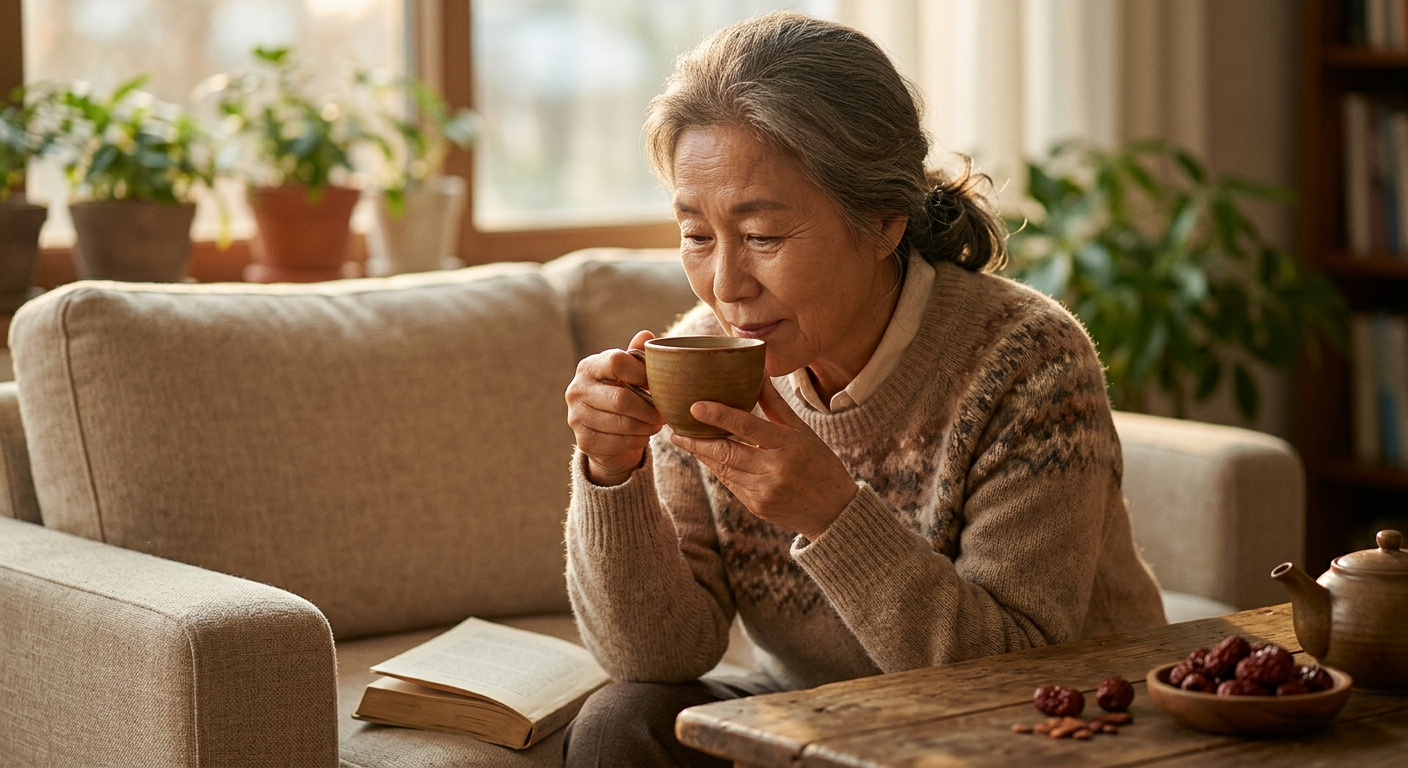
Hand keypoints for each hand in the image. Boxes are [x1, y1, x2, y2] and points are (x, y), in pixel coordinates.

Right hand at [566, 330, 665, 485]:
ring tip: (657, 423)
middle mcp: (576, 390)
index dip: (641, 372)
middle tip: (664, 412)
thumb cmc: (621, 394)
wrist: (604, 432)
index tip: (656, 383)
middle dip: (649, 408)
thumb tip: (646, 335)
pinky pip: (619, 443)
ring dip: (647, 426)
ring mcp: (577, 417)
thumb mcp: (628, 374)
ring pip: (623, 424)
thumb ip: (636, 356)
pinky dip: (638, 440)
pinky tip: (643, 435)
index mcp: (588, 367)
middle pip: (622, 399)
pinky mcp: (583, 442)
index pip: (617, 362)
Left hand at [670, 378, 856, 539]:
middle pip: (726, 451)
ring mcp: (764, 491)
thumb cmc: (820, 464)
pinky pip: (730, 484)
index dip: (720, 416)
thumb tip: (758, 374)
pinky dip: (718, 469)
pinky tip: (707, 458)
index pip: (748, 427)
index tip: (695, 406)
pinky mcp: (756, 506)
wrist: (834, 512)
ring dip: (702, 454)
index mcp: (788, 445)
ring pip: (723, 469)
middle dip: (697, 441)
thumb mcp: (803, 432)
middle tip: (675, 429)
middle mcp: (774, 469)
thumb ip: (776, 406)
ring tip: (684, 440)